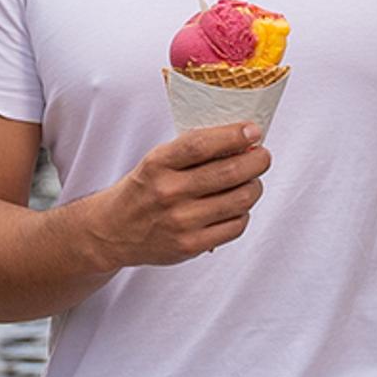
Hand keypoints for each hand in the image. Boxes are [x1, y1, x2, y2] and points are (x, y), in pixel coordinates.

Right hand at [75, 122, 270, 272]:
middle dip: (256, 161)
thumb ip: (194, 151)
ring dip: (254, 187)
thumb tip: (243, 141)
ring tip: (250, 182)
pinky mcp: (190, 245)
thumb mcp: (157, 161)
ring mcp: (180, 222)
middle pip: (229, 172)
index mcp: (157, 164)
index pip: (201, 145)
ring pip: (239, 200)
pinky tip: (235, 207)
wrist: (113, 231)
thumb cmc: (144, 190)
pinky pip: (235, 226)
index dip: (233, 136)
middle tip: (262, 157)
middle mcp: (168, 192)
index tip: (253, 131)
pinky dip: (243, 213)